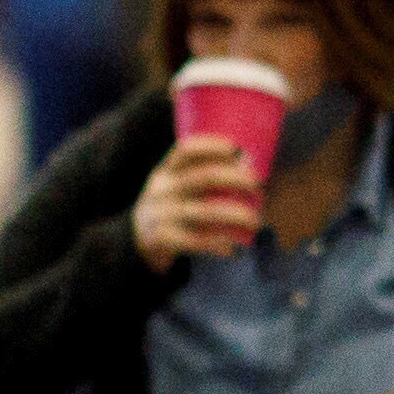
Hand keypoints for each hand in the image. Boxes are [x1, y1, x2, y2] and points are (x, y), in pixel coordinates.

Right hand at [128, 134, 263, 271]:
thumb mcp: (171, 185)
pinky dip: (219, 243)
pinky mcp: (164, 240)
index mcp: (165, 172)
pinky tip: (234, 246)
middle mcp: (163, 190)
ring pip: (207, 212)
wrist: (136, 240)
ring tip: (256, 220)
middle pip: (204, 178)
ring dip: (238, 215)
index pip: (186, 151)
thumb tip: (247, 165)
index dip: (212, 146)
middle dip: (237, 179)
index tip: (236, 149)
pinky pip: (198, 241)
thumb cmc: (169, 207)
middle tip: (257, 186)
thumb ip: (198, 175)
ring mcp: (162, 215)